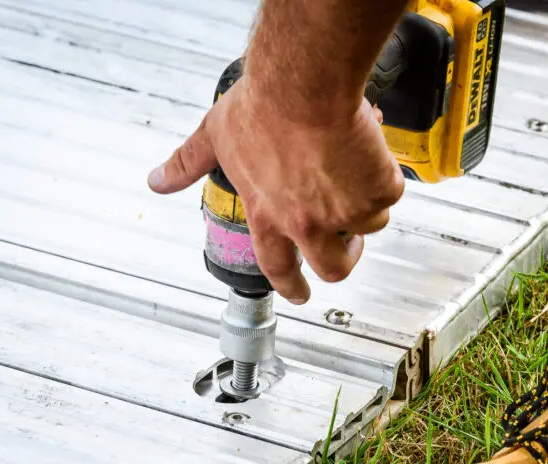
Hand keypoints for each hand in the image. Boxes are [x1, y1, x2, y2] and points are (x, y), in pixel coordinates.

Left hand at [147, 77, 404, 304]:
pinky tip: (370, 149)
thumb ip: (187, 163)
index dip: (292, 287)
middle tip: (350, 245)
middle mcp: (306, 223)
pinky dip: (384, 173)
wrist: (304, 85)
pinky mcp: (376, 192)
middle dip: (346, 260)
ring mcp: (344, 212)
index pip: (277, 268)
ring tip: (355, 168)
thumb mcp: (215, 136)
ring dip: (365, 201)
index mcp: (268, 215)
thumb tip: (158, 181)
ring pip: (369, 223)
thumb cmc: (262, 106)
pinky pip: (389, 193)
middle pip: (335, 268)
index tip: (301, 294)